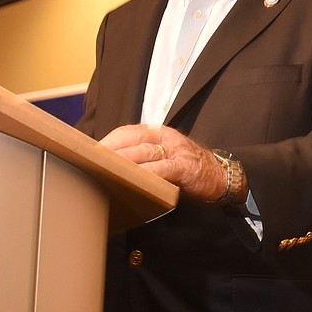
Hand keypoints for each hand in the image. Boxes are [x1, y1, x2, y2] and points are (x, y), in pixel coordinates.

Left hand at [99, 124, 227, 200]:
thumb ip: (144, 154)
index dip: (108, 141)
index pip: (128, 131)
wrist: (221, 176)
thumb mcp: (166, 154)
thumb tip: (111, 164)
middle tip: (90, 163)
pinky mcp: (185, 167)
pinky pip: (162, 168)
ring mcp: (176, 151)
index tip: (90, 152)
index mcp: (159, 133)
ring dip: (122, 162)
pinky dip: (147, 173)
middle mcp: (166, 137)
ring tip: (105, 171)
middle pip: (132, 141)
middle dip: (110, 152)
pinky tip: (134, 179)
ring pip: (144, 152)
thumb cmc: (188, 167)